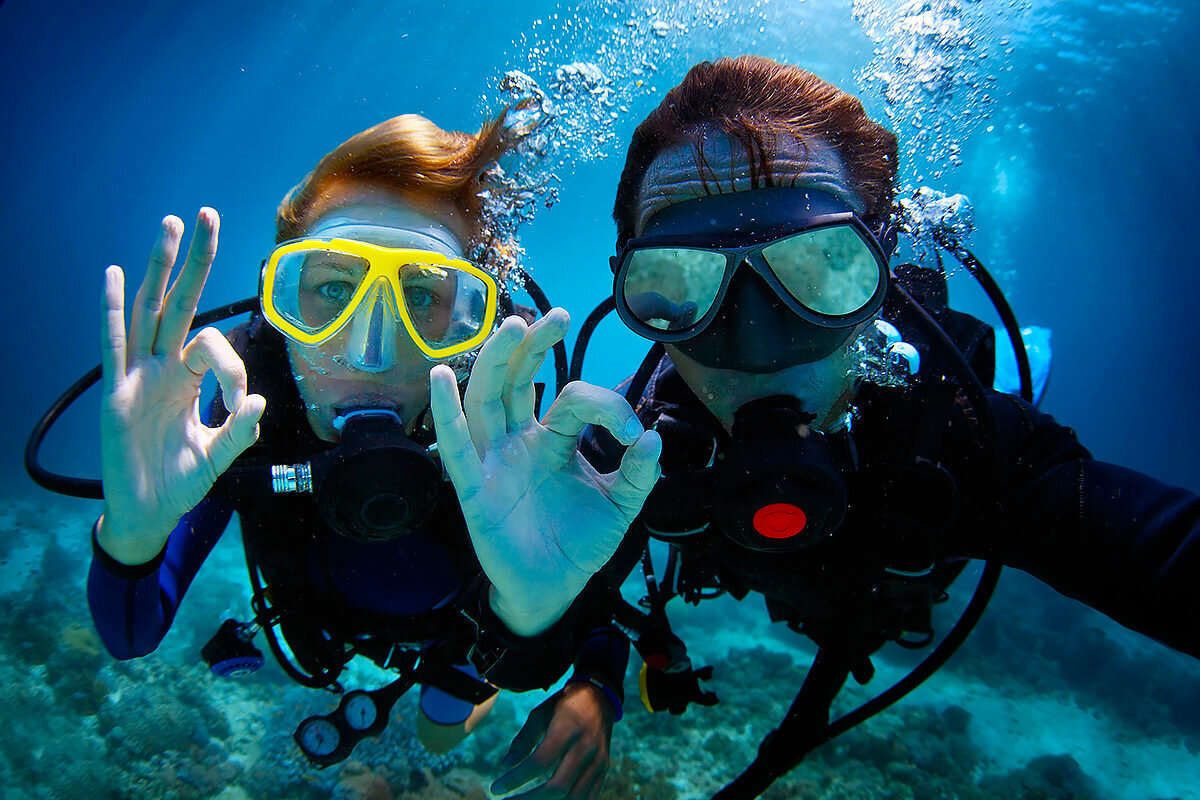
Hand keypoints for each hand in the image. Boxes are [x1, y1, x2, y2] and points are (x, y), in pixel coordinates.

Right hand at [98, 209, 264, 563]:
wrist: (148, 513)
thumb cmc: (181, 482)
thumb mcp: (219, 455)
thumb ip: (238, 430)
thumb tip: (257, 400)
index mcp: (189, 378)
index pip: (212, 346)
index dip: (231, 366)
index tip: (238, 401)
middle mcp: (162, 368)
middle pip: (179, 302)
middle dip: (195, 261)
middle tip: (207, 215)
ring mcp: (137, 377)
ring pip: (147, 311)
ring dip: (158, 270)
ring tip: (169, 227)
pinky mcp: (115, 394)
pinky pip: (113, 346)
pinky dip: (113, 312)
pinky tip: (114, 276)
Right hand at [429, 310, 660, 634]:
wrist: (554, 589)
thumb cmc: (579, 542)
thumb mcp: (620, 507)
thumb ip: (638, 474)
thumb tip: (653, 437)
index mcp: (552, 440)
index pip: (571, 401)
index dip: (605, 406)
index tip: (633, 433)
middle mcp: (518, 442)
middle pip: (516, 380)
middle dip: (533, 346)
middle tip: (554, 316)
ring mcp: (494, 462)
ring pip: (486, 401)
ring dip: (495, 362)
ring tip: (512, 326)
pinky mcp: (474, 490)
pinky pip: (457, 448)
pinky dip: (446, 413)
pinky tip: (441, 378)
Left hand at [492, 682, 614, 799]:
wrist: (599, 697)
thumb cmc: (564, 705)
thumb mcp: (540, 714)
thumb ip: (524, 740)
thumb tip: (506, 765)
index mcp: (567, 729)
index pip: (539, 762)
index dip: (515, 779)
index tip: (496, 788)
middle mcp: (585, 747)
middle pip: (558, 787)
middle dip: (530, 799)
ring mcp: (598, 760)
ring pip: (574, 797)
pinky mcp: (604, 768)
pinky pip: (589, 797)